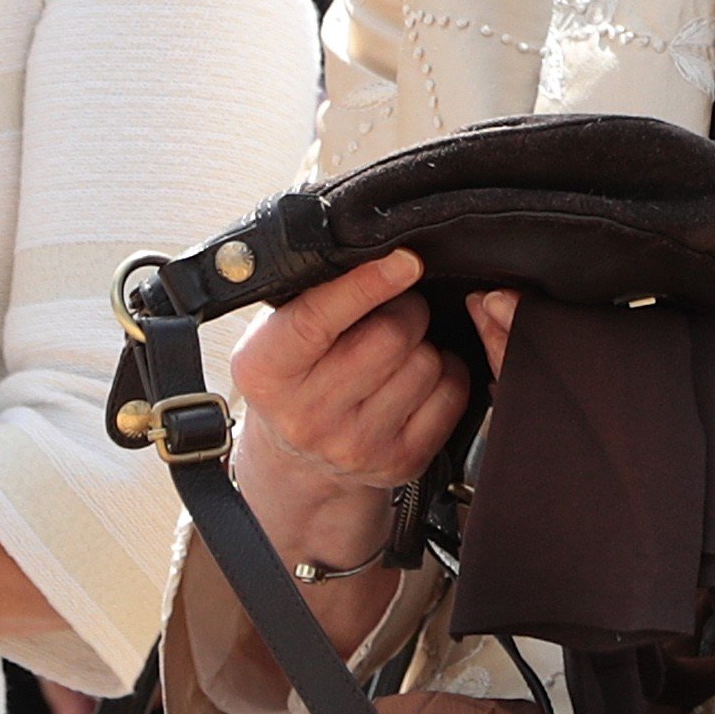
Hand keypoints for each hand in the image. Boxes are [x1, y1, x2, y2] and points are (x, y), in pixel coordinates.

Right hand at [224, 249, 470, 564]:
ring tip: (401, 346)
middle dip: (406, 308)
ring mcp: (354, 444)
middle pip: (389, 337)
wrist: (298, 460)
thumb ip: (307, 295)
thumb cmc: (290, 378)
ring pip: (425, 364)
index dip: (367, 284)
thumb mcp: (273, 334)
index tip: (404, 260)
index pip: (319, 318)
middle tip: (398, 304)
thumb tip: (364, 251)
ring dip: (424, 343)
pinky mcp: (398, 462)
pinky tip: (419, 374)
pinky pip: (449, 396)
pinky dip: (446, 373)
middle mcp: (306, 415)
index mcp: (265, 371)